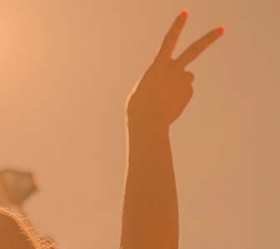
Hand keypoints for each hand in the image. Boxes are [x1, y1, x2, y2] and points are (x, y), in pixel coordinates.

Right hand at [127, 11, 223, 129]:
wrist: (147, 122)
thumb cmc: (139, 105)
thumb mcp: (146, 85)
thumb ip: (164, 76)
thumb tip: (187, 77)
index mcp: (158, 65)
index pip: (169, 40)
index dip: (177, 26)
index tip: (186, 13)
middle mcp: (174, 69)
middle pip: (195, 50)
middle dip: (210, 38)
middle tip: (223, 28)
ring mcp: (184, 81)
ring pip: (185, 77)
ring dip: (177, 83)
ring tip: (164, 97)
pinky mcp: (189, 92)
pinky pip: (184, 91)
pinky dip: (177, 96)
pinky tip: (169, 104)